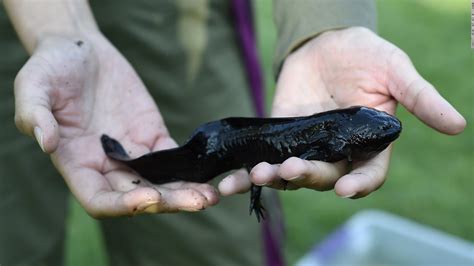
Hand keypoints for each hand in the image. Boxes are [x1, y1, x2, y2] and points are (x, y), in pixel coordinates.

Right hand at [14, 34, 218, 217]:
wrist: (80, 50)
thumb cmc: (50, 68)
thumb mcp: (32, 86)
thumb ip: (35, 115)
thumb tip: (45, 143)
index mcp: (75, 163)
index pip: (99, 199)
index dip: (122, 204)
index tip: (147, 195)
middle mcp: (105, 165)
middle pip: (137, 195)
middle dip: (167, 202)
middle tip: (197, 201)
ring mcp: (131, 152)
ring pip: (159, 181)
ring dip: (184, 192)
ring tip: (210, 196)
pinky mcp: (151, 135)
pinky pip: (172, 157)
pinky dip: (189, 167)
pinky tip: (207, 171)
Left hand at [219, 27, 464, 197]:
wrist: (326, 41)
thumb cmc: (366, 55)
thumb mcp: (396, 71)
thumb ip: (420, 97)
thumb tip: (458, 125)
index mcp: (368, 143)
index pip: (368, 174)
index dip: (360, 184)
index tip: (346, 189)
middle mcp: (337, 151)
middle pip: (324, 177)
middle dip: (307, 176)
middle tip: (290, 169)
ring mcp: (307, 145)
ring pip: (292, 173)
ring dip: (275, 178)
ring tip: (258, 174)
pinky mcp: (281, 136)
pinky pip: (267, 157)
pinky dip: (249, 171)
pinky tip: (231, 181)